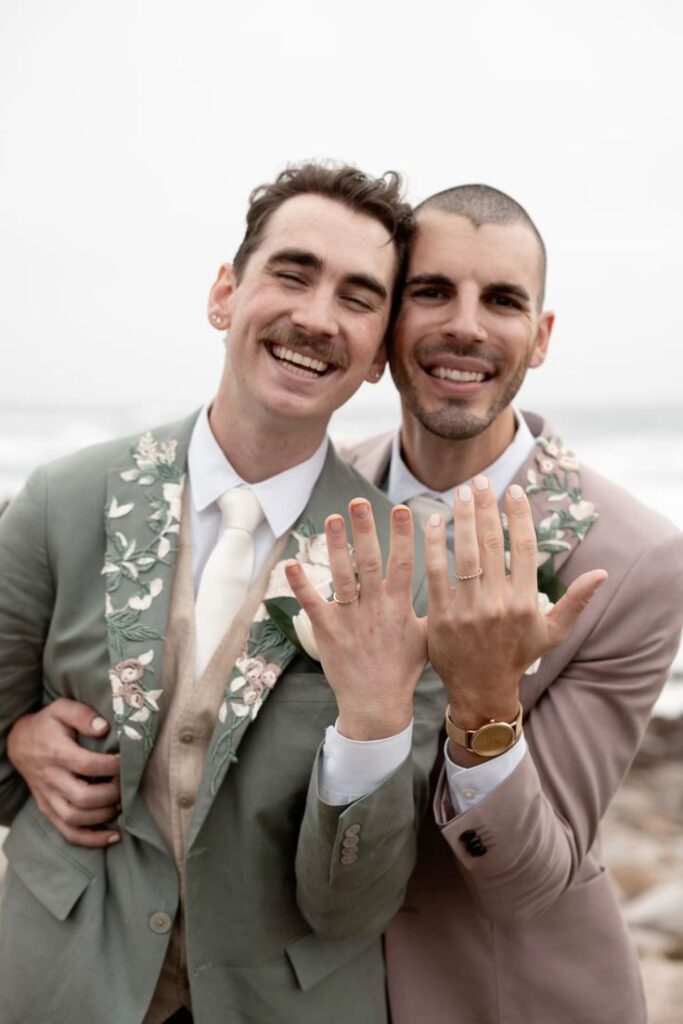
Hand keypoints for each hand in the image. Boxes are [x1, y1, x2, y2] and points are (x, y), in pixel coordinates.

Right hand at [7, 699, 121, 846]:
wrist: (18, 743)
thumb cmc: (46, 724)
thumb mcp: (61, 708)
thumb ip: (83, 714)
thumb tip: (104, 728)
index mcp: (56, 753)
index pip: (88, 765)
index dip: (112, 765)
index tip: (127, 759)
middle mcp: (51, 779)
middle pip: (83, 797)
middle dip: (111, 793)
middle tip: (126, 783)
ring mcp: (48, 798)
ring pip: (75, 819)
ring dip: (104, 815)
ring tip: (121, 803)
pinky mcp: (48, 810)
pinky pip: (68, 833)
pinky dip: (91, 839)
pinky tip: (113, 836)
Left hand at [285, 499, 427, 739]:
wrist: (377, 706)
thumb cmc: (402, 671)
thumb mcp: (425, 637)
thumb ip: (430, 608)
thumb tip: (446, 584)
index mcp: (400, 606)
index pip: (404, 562)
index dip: (402, 535)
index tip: (401, 508)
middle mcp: (375, 608)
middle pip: (369, 561)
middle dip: (364, 529)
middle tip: (358, 501)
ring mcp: (350, 618)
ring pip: (342, 575)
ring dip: (335, 546)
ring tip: (331, 518)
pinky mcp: (328, 631)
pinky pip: (313, 603)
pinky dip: (301, 583)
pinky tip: (290, 562)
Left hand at [426, 476, 605, 749]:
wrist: (481, 690)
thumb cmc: (518, 656)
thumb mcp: (552, 632)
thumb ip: (575, 601)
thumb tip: (602, 573)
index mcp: (525, 603)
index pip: (524, 548)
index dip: (518, 516)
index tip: (513, 491)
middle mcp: (498, 605)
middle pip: (491, 544)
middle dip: (485, 508)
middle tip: (480, 480)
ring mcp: (467, 611)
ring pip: (464, 554)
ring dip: (461, 519)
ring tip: (460, 492)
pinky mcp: (441, 617)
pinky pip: (437, 574)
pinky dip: (433, 545)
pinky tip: (432, 521)